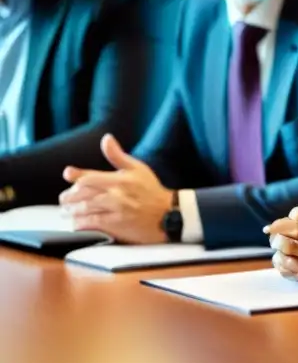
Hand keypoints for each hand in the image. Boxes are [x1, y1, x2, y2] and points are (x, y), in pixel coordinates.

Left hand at [59, 134, 173, 243]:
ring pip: (85, 209)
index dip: (76, 175)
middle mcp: (117, 194)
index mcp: (120, 179)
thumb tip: (106, 138)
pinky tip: (75, 223)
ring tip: (66, 211)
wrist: (168, 214)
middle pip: (84, 194)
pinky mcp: (117, 225)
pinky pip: (92, 223)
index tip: (67, 173)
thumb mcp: (138, 168)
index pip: (91, 177)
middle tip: (63, 199)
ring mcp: (116, 210)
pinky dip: (80, 223)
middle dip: (69, 197)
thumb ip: (118, 155)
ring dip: (72, 210)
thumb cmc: (151, 190)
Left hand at [264, 198, 297, 284]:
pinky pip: (294, 270)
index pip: (297, 214)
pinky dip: (284, 267)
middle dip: (276, 233)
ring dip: (279, 249)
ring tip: (278, 250)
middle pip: (288, 230)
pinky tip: (283, 264)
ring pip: (289, 248)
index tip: (280, 224)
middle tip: (272, 236)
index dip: (285, 219)